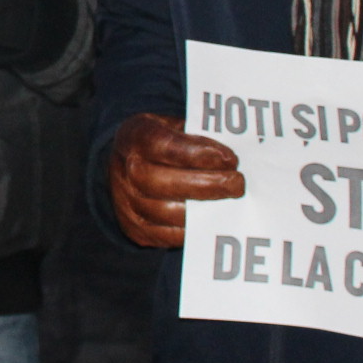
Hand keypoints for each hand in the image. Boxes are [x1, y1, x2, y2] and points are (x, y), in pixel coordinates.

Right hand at [104, 112, 243, 248]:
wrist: (128, 165)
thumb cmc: (165, 144)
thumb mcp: (176, 127)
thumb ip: (198, 139)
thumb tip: (231, 160)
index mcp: (134, 136)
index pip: (163, 145)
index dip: (197, 154)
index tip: (230, 159)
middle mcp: (124, 169)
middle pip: (161, 182)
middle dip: (206, 185)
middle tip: (237, 184)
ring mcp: (126, 201)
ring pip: (166, 212)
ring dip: (203, 209)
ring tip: (230, 202)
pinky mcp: (135, 228)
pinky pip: (167, 235)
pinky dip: (194, 229)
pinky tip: (213, 217)